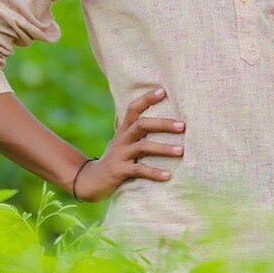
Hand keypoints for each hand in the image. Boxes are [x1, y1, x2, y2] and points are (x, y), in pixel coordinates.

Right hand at [71, 87, 184, 202]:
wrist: (91, 181)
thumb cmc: (116, 159)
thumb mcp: (124, 142)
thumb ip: (136, 130)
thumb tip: (162, 118)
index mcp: (124, 131)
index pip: (133, 109)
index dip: (146, 99)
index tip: (163, 90)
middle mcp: (122, 140)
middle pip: (141, 124)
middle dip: (162, 124)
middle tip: (182, 126)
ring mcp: (120, 155)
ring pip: (143, 147)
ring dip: (163, 149)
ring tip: (181, 151)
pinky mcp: (119, 171)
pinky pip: (139, 170)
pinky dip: (154, 173)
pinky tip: (167, 176)